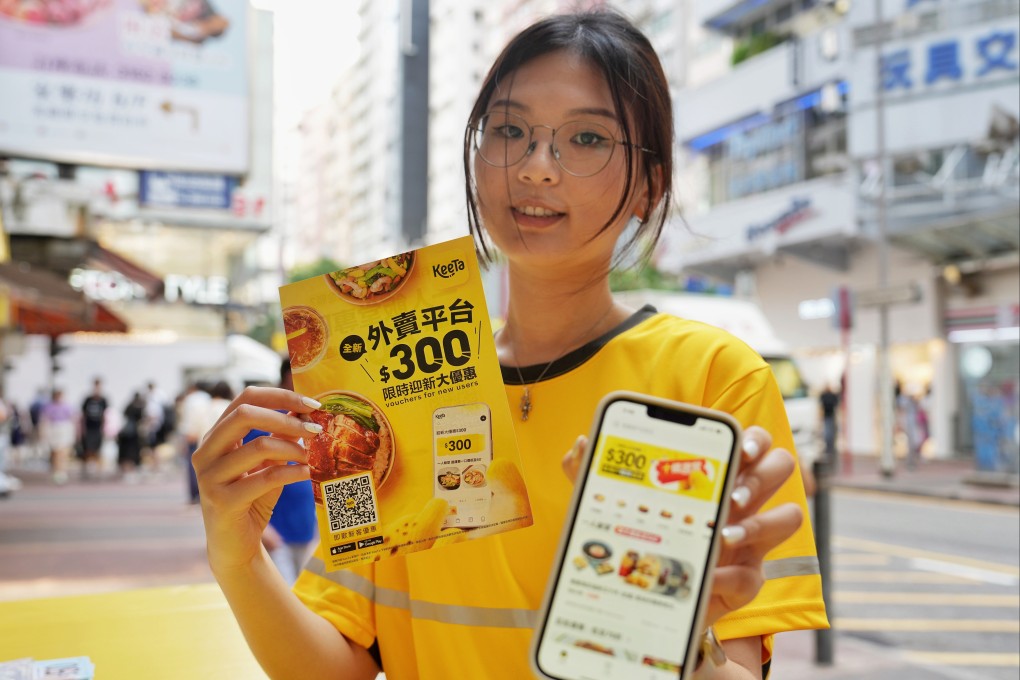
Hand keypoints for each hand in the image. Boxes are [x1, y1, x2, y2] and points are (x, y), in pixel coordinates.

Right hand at [192, 387, 320, 575]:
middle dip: (286, 418)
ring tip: (310, 457)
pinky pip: (264, 478)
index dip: (280, 396)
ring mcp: (210, 477)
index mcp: (215, 436)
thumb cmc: (252, 500)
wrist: (235, 546)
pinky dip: (292, 472)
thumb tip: (305, 410)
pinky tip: (307, 474)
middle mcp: (206, 452)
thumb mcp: (268, 463)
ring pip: (258, 446)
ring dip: (293, 449)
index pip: (245, 398)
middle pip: (245, 414)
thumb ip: (280, 437)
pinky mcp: (221, 501)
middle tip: (315, 429)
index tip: (313, 405)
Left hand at [561, 426, 802, 627]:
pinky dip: (732, 573)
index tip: (740, 446)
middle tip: (730, 494)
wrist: (641, 595)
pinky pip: (755, 575)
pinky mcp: (743, 581)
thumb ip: (592, 472)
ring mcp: (747, 541)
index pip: (752, 441)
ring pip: (789, 517)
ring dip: (760, 522)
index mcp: (714, 474)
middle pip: (780, 467)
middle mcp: (740, 501)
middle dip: (762, 475)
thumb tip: (581, 444)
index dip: (755, 439)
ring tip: (722, 534)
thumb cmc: (636, 534)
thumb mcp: (610, 502)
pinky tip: (708, 575)